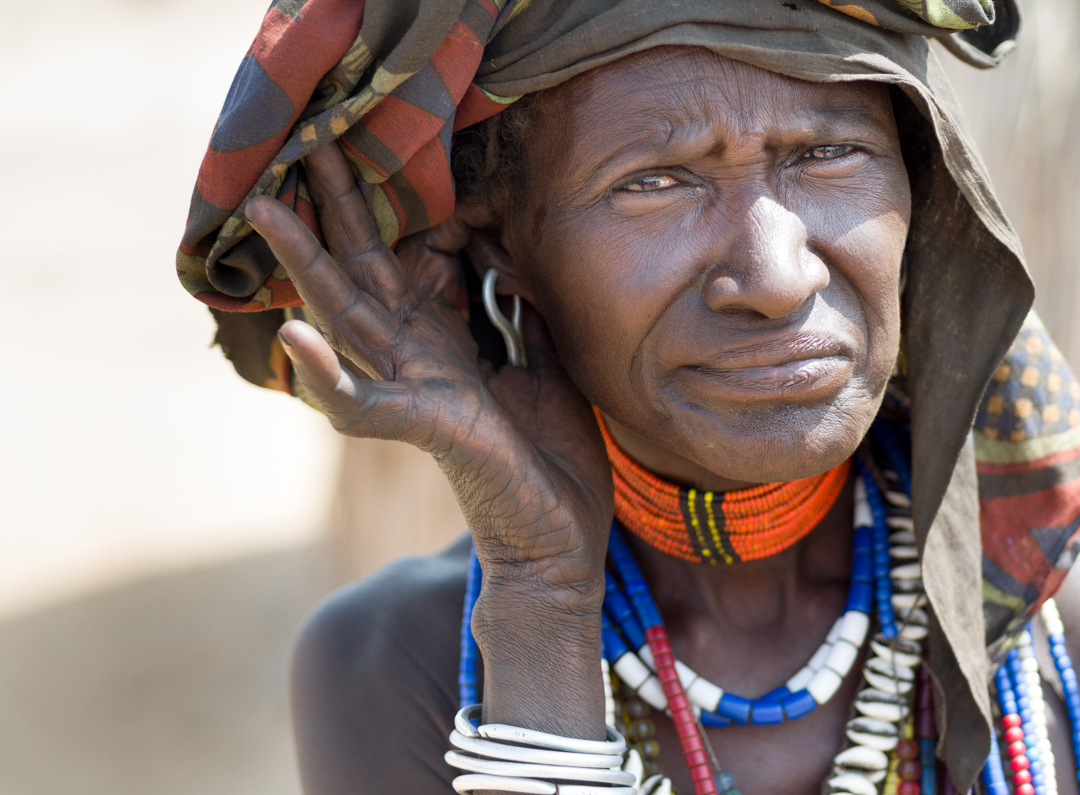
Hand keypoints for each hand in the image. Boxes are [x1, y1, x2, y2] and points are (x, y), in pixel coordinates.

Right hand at [245, 142, 611, 735]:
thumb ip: (521, 307)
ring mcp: (415, 392)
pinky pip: (366, 403)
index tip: (365, 139)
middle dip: (336, 204)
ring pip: (347, 317)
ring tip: (265, 207)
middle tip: (302, 135)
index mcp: (445, 340)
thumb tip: (504, 249)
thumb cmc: (551, 459)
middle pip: (365, 269)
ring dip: (305, 263)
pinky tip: (294, 334)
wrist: (562, 542)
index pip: (404, 258)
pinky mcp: (429, 428)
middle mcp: (418, 359)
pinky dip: (329, 374)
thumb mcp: (548, 362)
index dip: (384, 202)